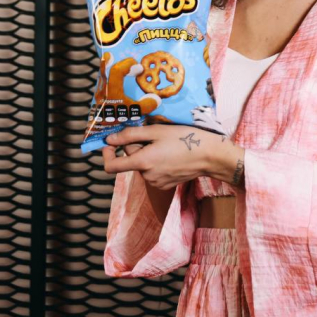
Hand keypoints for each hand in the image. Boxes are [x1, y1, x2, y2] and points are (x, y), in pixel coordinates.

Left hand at [101, 124, 221, 190]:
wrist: (210, 156)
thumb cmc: (185, 139)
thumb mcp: (156, 131)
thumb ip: (130, 135)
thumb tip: (109, 139)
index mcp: (143, 162)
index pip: (112, 166)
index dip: (106, 155)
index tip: (108, 144)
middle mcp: (147, 176)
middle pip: (131, 159)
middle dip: (137, 146)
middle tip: (153, 134)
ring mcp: (156, 182)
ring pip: (143, 164)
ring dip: (147, 153)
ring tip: (165, 144)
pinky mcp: (165, 184)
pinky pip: (153, 171)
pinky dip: (156, 161)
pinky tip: (171, 153)